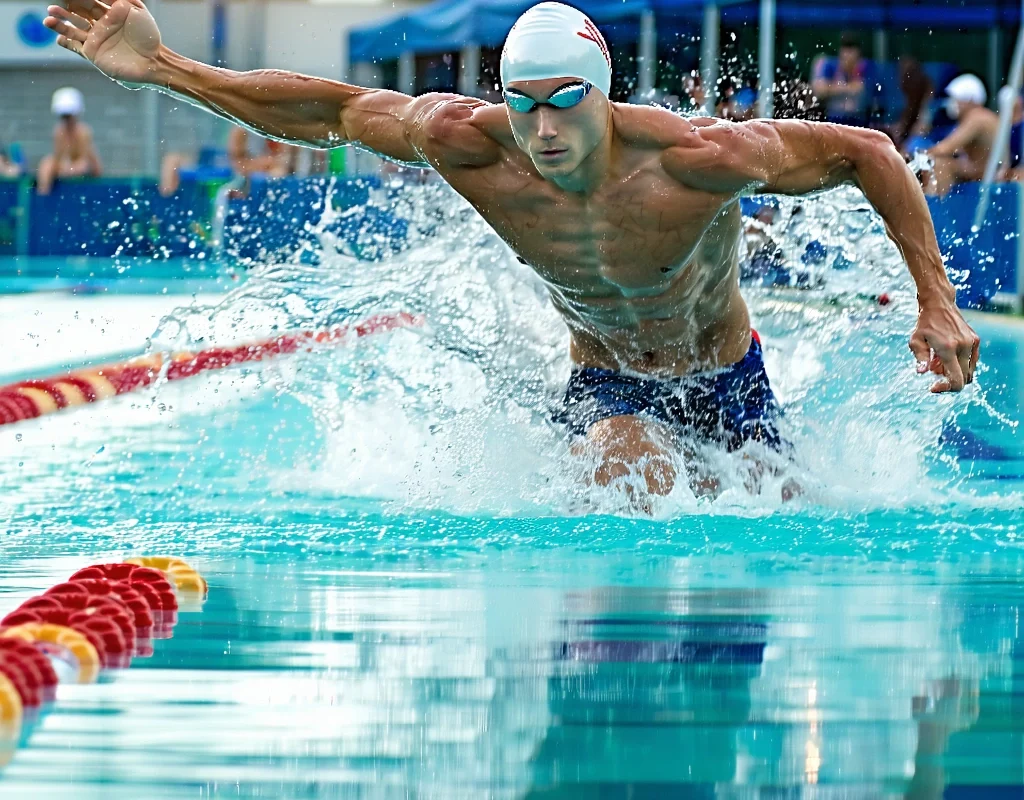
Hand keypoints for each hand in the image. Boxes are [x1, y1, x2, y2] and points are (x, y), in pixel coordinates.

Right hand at [44, 0, 161, 85]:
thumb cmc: (148, 34)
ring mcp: (95, 39)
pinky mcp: (93, 53)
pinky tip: (57, 37)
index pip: (88, 1)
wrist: (153, 60)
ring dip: (59, 23)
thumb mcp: (136, 9)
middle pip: (77, 13)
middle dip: (65, 8)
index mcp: (109, 13)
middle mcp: (100, 25)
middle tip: (54, 5)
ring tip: (48, 18)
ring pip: (72, 28)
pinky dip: (65, 41)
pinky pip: (74, 46)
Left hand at [909, 296, 980, 392]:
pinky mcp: (976, 340)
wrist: (939, 304)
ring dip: (955, 372)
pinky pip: (972, 362)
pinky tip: (946, 356)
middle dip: (948, 380)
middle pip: (963, 378)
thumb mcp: (915, 341)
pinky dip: (961, 365)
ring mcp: (972, 343)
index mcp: (948, 348)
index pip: (956, 379)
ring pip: (969, 371)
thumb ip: (920, 358)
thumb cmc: (924, 324)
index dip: (946, 388)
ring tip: (938, 362)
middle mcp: (964, 346)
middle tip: (934, 370)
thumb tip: (922, 372)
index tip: (933, 387)